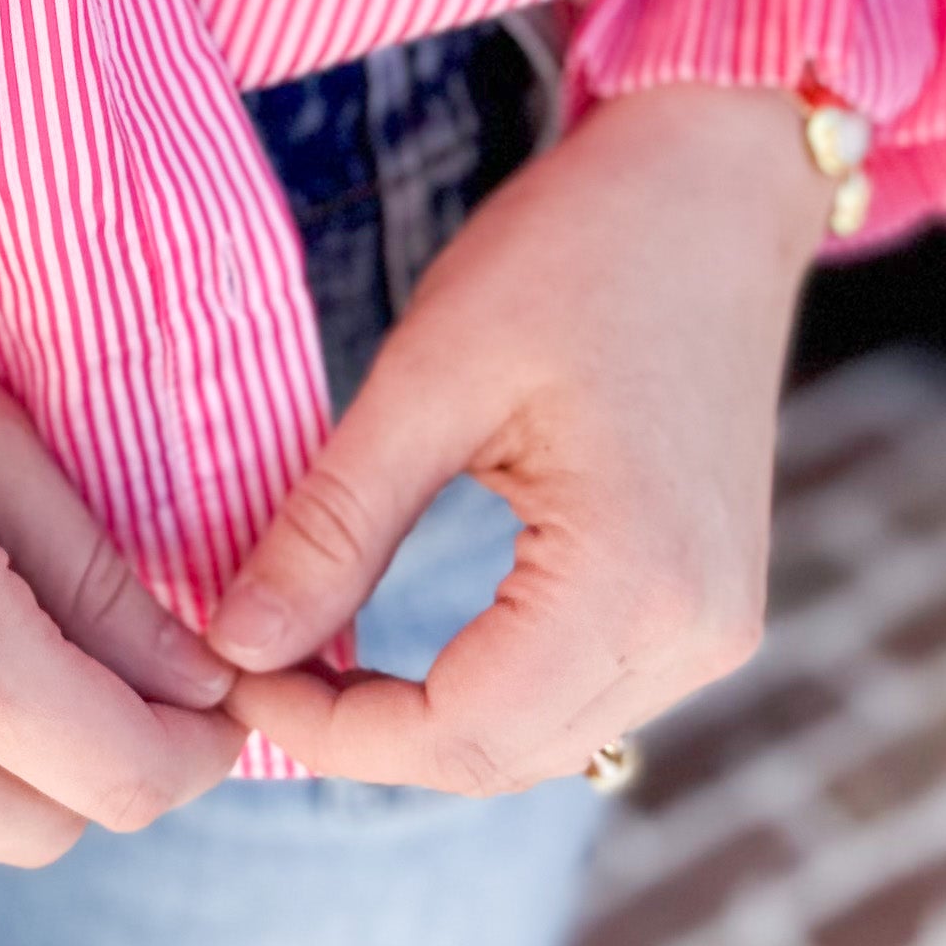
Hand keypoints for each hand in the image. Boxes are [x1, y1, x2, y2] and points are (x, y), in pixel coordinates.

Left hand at [206, 82, 832, 789]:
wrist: (712, 187)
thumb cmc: (576, 252)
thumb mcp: (429, 377)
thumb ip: (333, 523)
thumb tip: (236, 645)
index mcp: (634, 580)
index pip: (459, 734)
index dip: (328, 734)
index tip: (229, 679)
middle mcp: (696, 632)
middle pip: (500, 758)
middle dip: (364, 736)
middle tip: (251, 666)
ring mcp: (717, 627)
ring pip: (540, 744)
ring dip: (422, 721)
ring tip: (308, 655)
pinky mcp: (708, 606)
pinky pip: (581, 696)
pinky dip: (484, 689)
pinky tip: (401, 647)